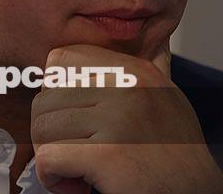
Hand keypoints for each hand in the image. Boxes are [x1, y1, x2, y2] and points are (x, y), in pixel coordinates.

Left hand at [30, 43, 222, 193]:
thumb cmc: (178, 156)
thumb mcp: (169, 99)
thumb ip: (155, 69)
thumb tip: (158, 41)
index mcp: (135, 70)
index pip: (62, 58)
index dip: (56, 93)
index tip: (75, 121)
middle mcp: (127, 86)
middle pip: (46, 98)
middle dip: (50, 133)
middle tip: (76, 156)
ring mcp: (118, 118)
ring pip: (43, 128)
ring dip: (52, 158)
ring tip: (78, 172)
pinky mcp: (107, 154)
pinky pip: (49, 158)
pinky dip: (53, 178)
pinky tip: (77, 186)